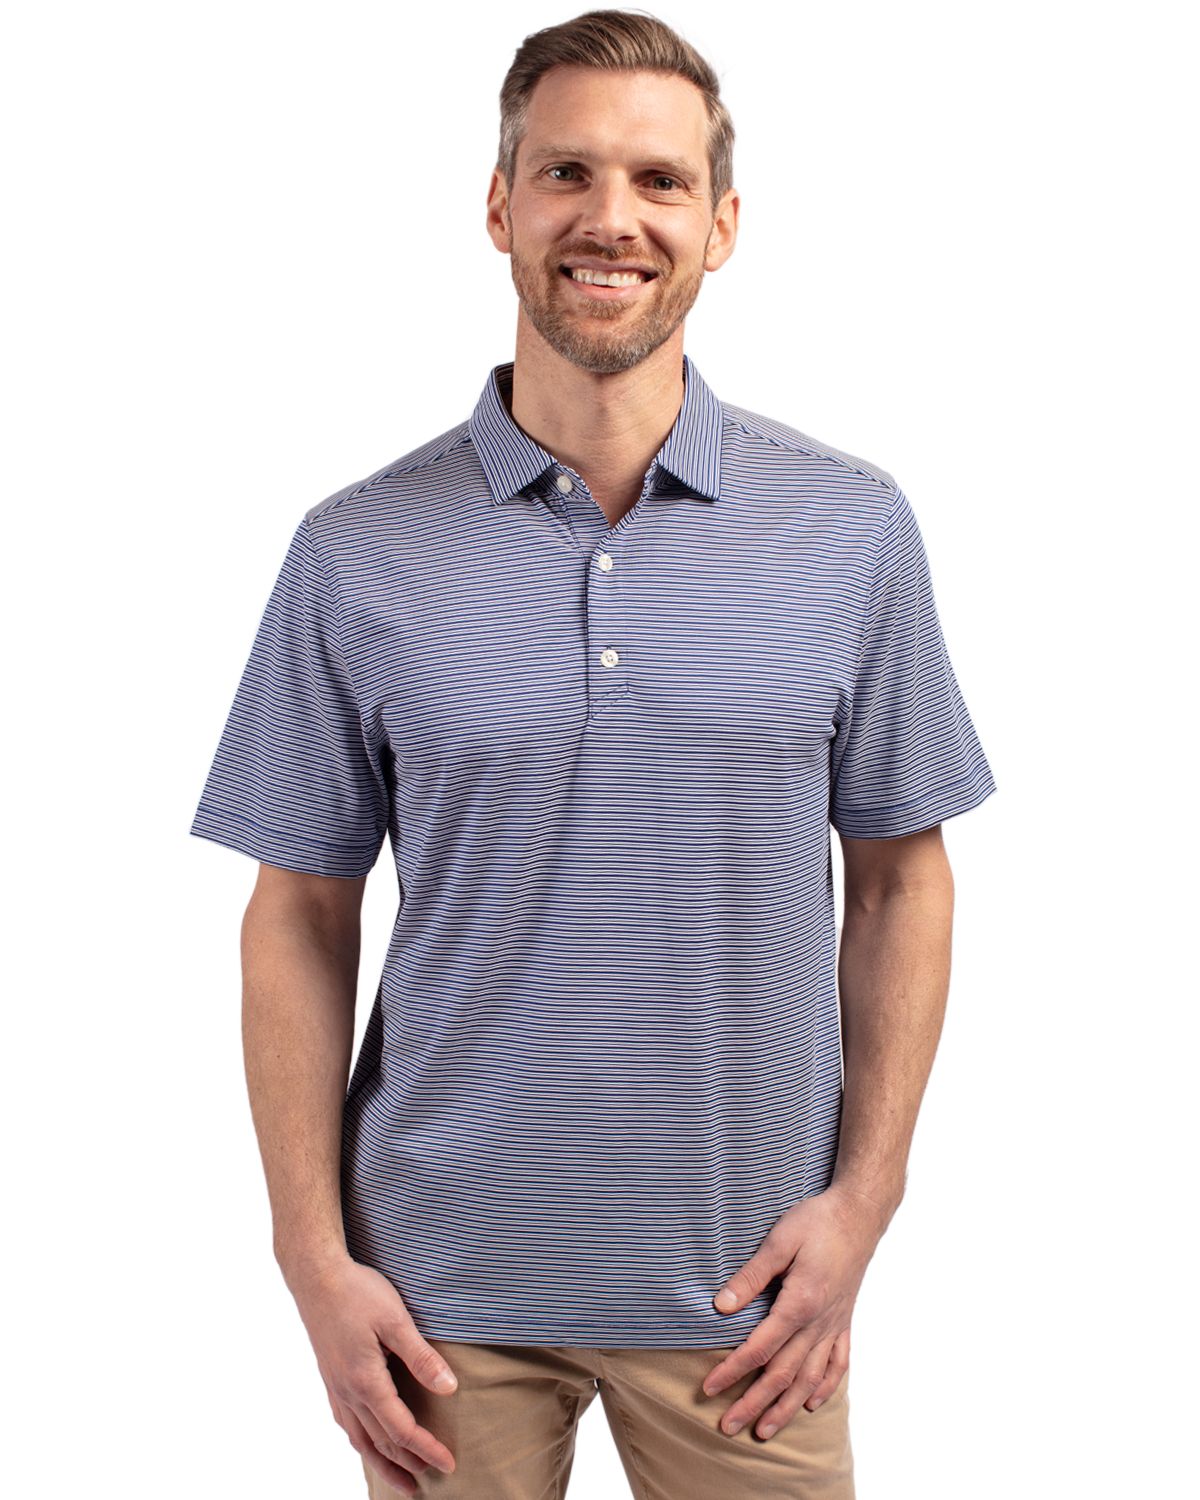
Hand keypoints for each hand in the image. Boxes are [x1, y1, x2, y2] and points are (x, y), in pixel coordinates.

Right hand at [286, 1254, 458, 1494]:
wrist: (316, 1277)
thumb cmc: (358, 1293)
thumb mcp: (396, 1320)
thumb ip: (422, 1357)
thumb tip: (449, 1390)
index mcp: (366, 1382)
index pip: (401, 1430)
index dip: (427, 1450)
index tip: (449, 1464)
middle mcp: (348, 1393)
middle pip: (380, 1443)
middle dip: (407, 1465)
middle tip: (432, 1481)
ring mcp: (336, 1388)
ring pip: (359, 1440)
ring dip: (382, 1464)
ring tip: (402, 1482)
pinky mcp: (330, 1379)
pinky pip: (347, 1424)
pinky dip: (362, 1443)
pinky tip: (369, 1443)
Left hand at [702, 1185, 888, 1441]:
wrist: (859, 1213)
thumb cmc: (818, 1221)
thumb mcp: (780, 1239)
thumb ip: (752, 1276)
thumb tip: (722, 1306)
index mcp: (800, 1303)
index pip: (760, 1347)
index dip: (732, 1370)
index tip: (709, 1388)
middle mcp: (819, 1322)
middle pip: (783, 1373)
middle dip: (754, 1402)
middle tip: (728, 1427)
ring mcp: (835, 1324)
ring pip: (810, 1377)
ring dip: (787, 1406)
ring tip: (766, 1430)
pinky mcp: (844, 1319)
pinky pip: (838, 1362)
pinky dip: (825, 1386)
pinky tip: (813, 1402)